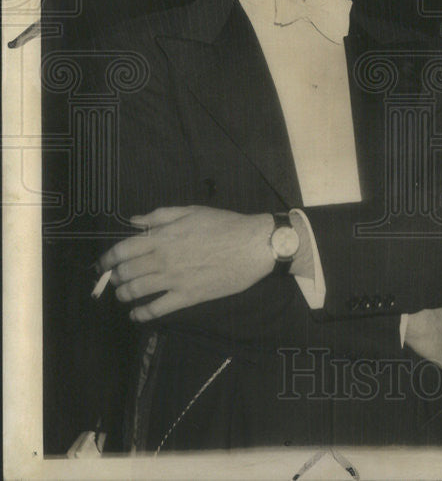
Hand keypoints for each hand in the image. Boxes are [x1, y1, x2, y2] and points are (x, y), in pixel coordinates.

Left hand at [99, 206, 272, 321]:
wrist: (253, 245)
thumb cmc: (225, 224)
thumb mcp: (192, 211)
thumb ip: (160, 215)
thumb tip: (134, 221)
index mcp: (163, 237)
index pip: (123, 250)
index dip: (107, 259)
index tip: (103, 264)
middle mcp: (163, 259)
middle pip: (126, 273)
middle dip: (114, 278)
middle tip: (114, 279)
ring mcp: (174, 280)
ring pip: (136, 292)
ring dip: (124, 295)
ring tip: (123, 295)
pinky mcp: (187, 296)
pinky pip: (156, 309)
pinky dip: (141, 314)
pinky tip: (137, 314)